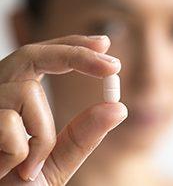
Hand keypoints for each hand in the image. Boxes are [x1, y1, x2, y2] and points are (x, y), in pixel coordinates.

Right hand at [0, 35, 127, 184]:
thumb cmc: (20, 185)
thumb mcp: (58, 159)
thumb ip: (85, 133)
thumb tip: (118, 108)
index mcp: (17, 97)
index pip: (44, 58)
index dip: (72, 46)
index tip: (104, 43)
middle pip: (33, 55)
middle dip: (76, 54)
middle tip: (114, 65)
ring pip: (28, 92)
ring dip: (43, 134)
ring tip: (31, 165)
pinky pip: (10, 124)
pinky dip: (23, 152)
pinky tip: (12, 169)